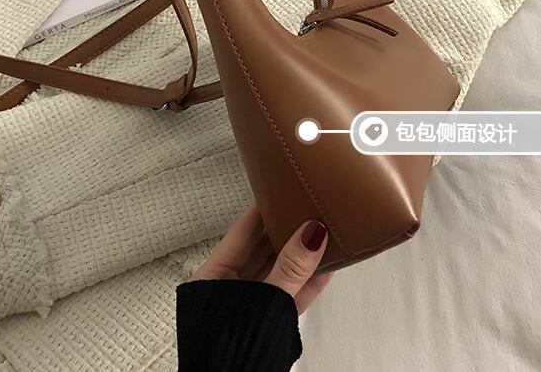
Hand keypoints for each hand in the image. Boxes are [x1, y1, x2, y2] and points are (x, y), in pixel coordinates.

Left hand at [191, 201, 332, 312]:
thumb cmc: (227, 353)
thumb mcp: (263, 302)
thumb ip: (289, 270)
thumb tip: (310, 234)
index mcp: (213, 278)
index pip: (242, 231)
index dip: (262, 208)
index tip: (279, 187)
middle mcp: (230, 289)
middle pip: (263, 249)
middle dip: (287, 229)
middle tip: (309, 206)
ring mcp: (251, 306)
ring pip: (280, 271)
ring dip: (302, 255)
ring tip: (324, 232)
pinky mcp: (269, 323)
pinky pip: (291, 295)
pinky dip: (309, 282)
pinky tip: (327, 266)